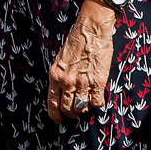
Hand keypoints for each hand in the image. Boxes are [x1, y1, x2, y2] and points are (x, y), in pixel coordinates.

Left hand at [47, 2, 114, 123]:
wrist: (91, 30)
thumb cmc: (76, 42)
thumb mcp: (61, 60)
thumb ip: (61, 76)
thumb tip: (63, 90)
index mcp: (55, 76)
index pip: (52, 102)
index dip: (55, 114)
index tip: (59, 119)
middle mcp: (67, 82)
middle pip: (67, 108)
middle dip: (71, 113)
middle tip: (76, 112)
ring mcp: (82, 83)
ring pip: (81, 108)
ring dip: (84, 109)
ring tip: (87, 104)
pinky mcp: (97, 81)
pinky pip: (96, 102)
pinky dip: (97, 104)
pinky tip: (97, 98)